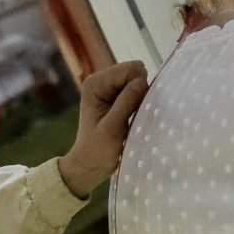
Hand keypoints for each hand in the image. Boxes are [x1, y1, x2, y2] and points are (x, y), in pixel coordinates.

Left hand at [55, 60, 148, 199]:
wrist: (90, 164)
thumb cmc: (99, 149)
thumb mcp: (113, 127)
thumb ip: (127, 102)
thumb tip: (142, 81)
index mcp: (94, 83)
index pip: (130, 69)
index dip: (138, 87)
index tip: (134, 110)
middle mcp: (100, 80)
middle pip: (134, 72)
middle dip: (139, 91)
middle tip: (132, 115)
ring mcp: (109, 88)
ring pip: (138, 81)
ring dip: (140, 98)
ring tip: (132, 118)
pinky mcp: (116, 97)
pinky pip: (137, 91)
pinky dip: (140, 103)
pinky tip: (133, 117)